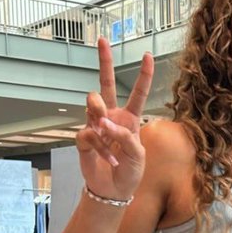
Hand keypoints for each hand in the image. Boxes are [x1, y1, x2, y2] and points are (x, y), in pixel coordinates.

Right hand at [76, 38, 153, 202]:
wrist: (113, 191)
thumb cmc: (130, 173)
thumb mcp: (138, 156)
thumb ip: (125, 137)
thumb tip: (103, 123)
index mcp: (130, 119)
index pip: (137, 93)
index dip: (143, 75)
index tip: (147, 55)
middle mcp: (112, 117)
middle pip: (106, 84)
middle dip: (105, 62)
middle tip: (102, 41)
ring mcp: (96, 126)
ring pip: (92, 104)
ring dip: (99, 113)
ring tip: (104, 128)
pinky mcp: (84, 138)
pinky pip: (88, 133)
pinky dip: (99, 147)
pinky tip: (109, 160)